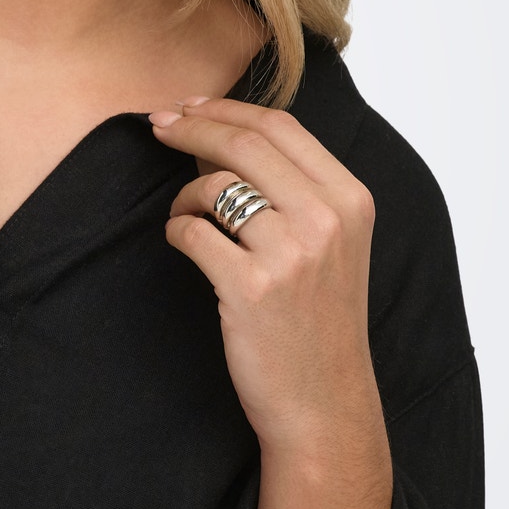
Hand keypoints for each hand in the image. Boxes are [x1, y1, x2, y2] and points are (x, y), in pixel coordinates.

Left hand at [148, 96, 384, 457]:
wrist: (323, 402)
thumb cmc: (317, 321)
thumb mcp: (328, 243)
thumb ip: (290, 188)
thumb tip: (218, 134)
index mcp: (350, 199)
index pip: (280, 126)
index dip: (226, 108)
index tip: (189, 106)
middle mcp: (326, 219)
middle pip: (244, 143)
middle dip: (191, 126)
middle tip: (157, 126)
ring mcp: (290, 254)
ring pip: (214, 187)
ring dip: (184, 194)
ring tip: (184, 215)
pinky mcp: (251, 288)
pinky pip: (192, 232)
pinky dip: (176, 230)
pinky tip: (181, 240)